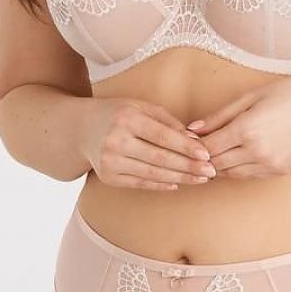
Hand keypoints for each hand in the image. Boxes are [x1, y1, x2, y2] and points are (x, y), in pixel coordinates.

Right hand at [78, 97, 216, 189]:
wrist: (79, 129)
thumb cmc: (116, 114)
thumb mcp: (140, 106)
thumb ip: (167, 120)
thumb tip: (194, 138)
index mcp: (127, 119)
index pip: (163, 136)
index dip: (187, 147)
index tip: (207, 154)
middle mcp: (116, 141)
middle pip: (160, 158)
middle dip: (189, 166)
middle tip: (211, 171)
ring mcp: (110, 161)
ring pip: (153, 173)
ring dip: (180, 178)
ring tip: (200, 179)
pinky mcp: (108, 177)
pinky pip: (140, 183)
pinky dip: (161, 185)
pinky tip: (177, 184)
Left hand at [185, 78, 290, 179]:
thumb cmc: (289, 94)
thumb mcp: (250, 96)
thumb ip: (219, 115)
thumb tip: (192, 129)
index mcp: (246, 129)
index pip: (207, 147)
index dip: (194, 145)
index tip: (187, 138)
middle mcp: (257, 151)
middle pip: (216, 163)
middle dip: (203, 157)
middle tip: (196, 148)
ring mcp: (269, 164)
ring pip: (231, 173)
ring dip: (219, 165)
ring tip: (214, 152)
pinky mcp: (279, 171)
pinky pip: (248, 175)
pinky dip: (238, 168)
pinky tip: (236, 155)